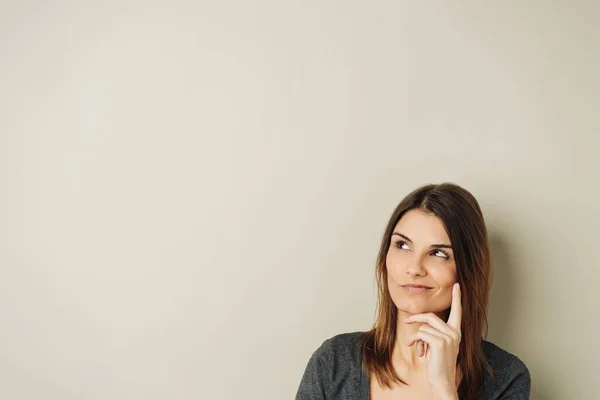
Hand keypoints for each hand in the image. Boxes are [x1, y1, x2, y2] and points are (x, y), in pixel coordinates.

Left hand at [404, 282, 461, 398]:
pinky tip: (418, 351)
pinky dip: (415, 341)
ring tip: (417, 348)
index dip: (457, 298)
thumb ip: (433, 332)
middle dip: (416, 318)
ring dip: (416, 337)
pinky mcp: (440, 342)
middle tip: (406, 321)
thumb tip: (420, 326)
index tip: (457, 285)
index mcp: (456, 332)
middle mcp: (455, 333)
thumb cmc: (437, 363)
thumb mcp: (435, 345)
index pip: (457, 312)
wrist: (442, 380)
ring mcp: (449, 337)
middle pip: (430, 316)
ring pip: (423, 327)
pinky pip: (421, 334)